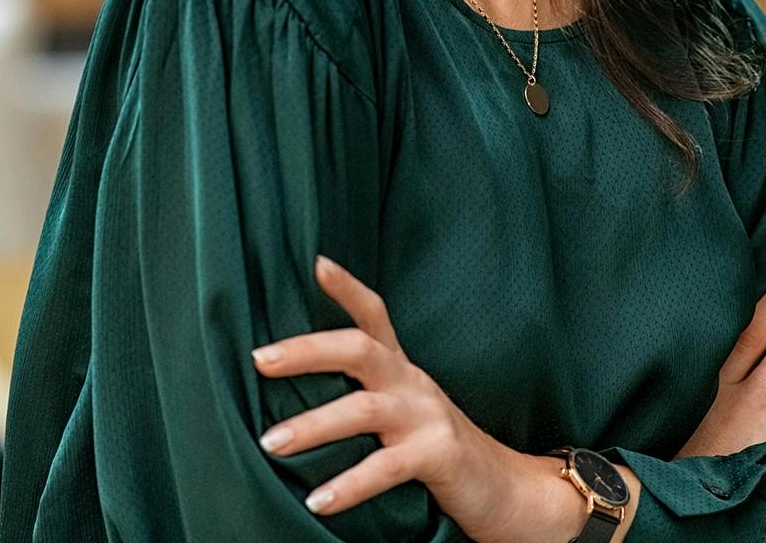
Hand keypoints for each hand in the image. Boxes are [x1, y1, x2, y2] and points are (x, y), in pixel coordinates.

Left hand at [250, 254, 539, 541]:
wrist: (505, 488)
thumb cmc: (437, 450)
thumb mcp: (402, 413)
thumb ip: (364, 397)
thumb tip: (293, 400)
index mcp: (401, 370)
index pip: (374, 315)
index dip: (347, 288)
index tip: (316, 262)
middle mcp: (413, 383)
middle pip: (359, 349)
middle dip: (307, 350)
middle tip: (260, 359)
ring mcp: (428, 415)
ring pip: (365, 409)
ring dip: (313, 425)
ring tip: (270, 442)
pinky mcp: (439, 453)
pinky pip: (387, 466)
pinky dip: (349, 484)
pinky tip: (317, 501)